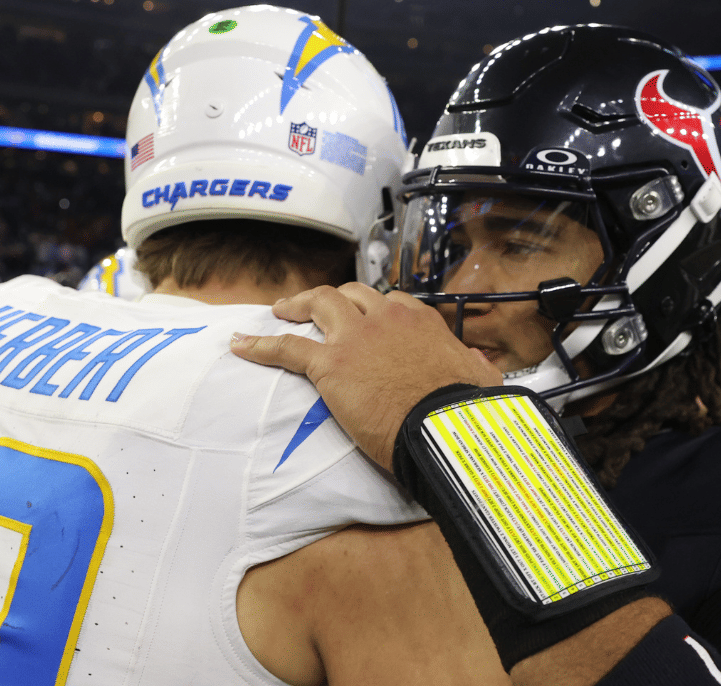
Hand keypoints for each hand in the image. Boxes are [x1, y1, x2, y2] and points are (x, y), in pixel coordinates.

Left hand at [231, 283, 502, 468]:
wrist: (442, 426)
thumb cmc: (462, 409)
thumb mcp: (479, 378)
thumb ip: (475, 367)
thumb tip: (478, 365)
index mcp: (421, 321)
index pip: (392, 302)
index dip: (374, 308)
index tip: (367, 317)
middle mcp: (386, 318)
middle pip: (352, 294)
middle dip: (332, 297)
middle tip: (316, 307)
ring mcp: (355, 337)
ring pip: (319, 303)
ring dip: (297, 304)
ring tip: (281, 311)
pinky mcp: (329, 364)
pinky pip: (287, 346)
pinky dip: (261, 343)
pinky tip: (241, 344)